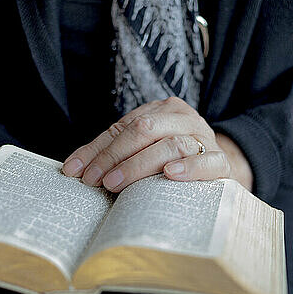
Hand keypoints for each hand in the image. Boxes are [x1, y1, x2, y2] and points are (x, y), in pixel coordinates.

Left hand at [62, 97, 253, 191]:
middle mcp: (184, 118)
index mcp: (163, 110)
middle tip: (95, 180)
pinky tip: (169, 175)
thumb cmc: (173, 161)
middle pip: (145, 130)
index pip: (124, 127)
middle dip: (114, 156)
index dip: (98, 150)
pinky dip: (187, 168)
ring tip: (116, 183)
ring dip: (139, 165)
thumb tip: (72, 169)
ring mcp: (204, 138)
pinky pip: (205, 162)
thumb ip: (112, 154)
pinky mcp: (220, 161)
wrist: (218, 170)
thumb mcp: (143, 150)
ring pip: (170, 145)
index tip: (76, 172)